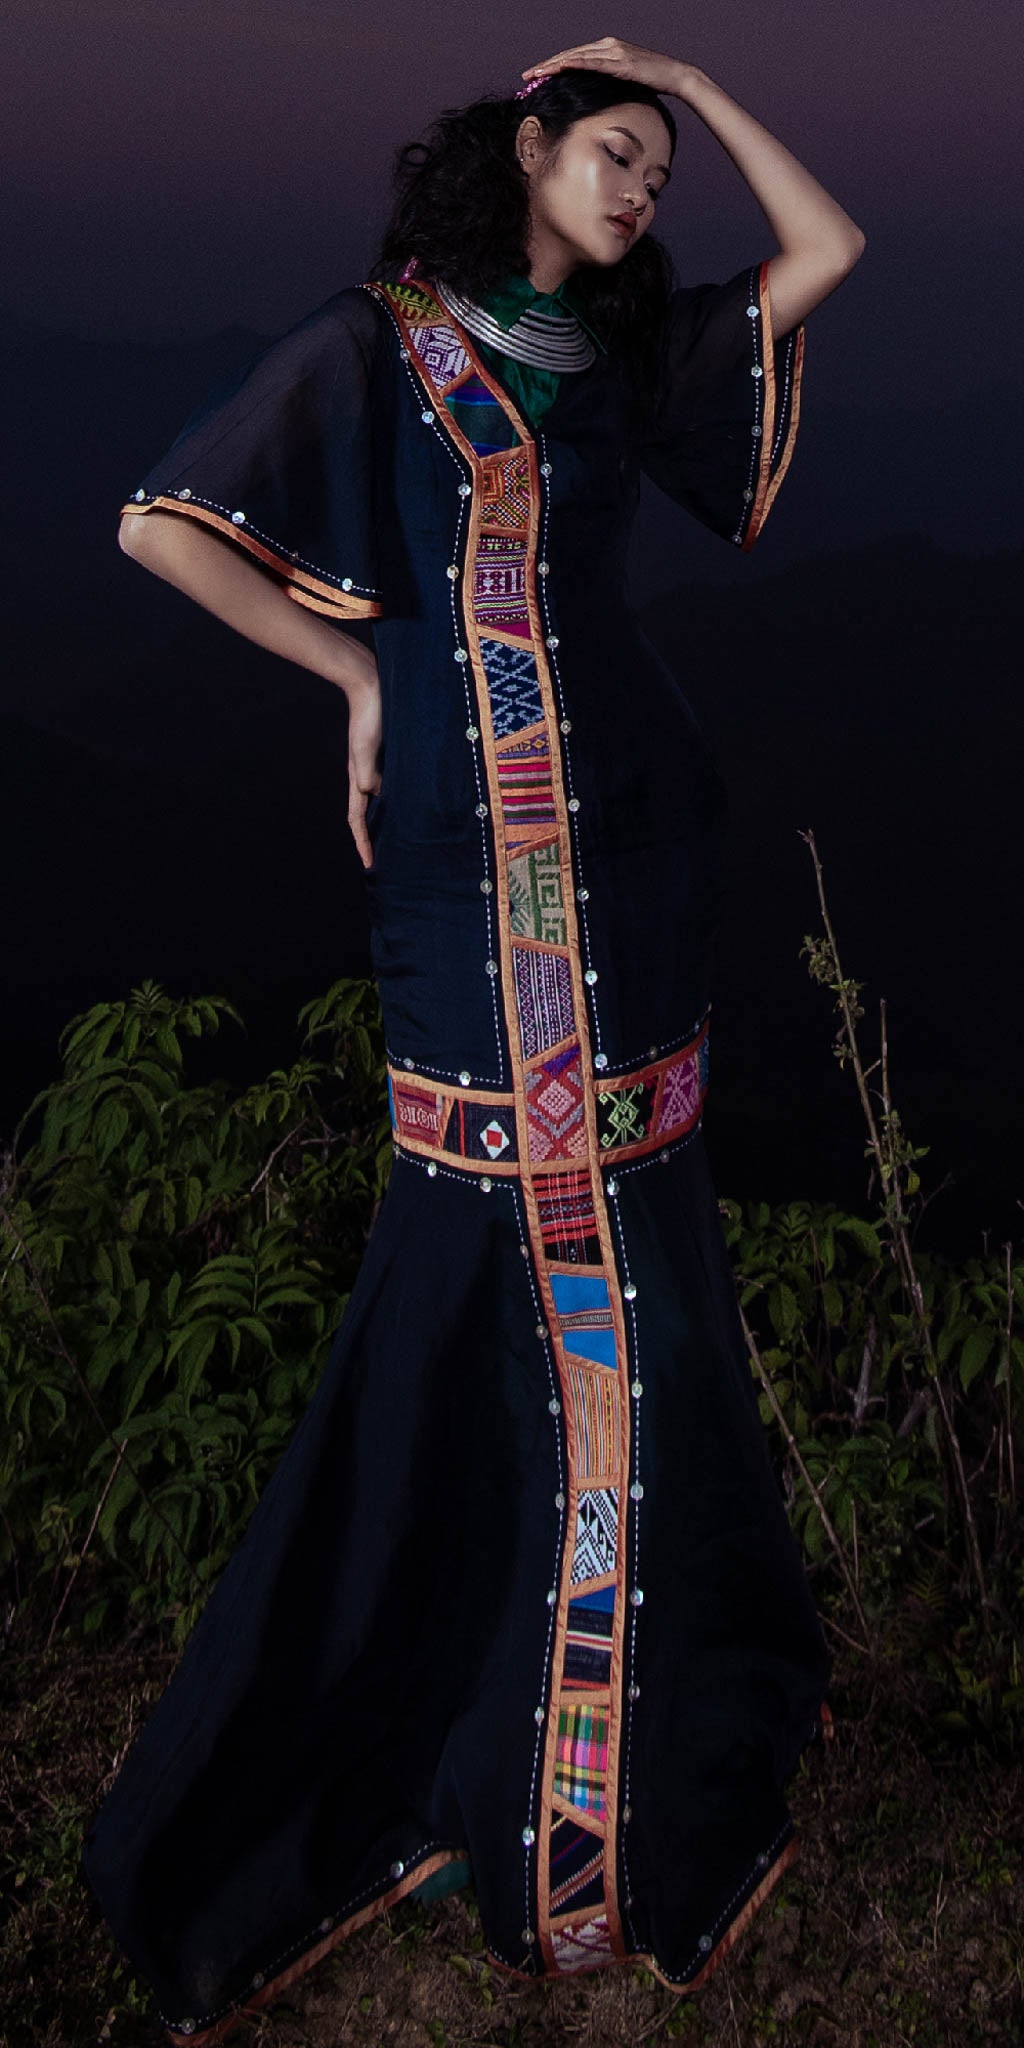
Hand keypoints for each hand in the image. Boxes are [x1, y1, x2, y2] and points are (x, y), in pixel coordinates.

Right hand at [346, 674, 382, 871]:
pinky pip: (395, 783)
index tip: (369, 864)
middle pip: (369, 814)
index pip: (357, 818)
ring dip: (389, 820)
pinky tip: (414, 802)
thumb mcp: (366, 745)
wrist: (371, 684)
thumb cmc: (369, 715)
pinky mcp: (390, 755)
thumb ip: (366, 770)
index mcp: (358, 777)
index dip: (362, 842)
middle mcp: (367, 775)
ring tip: (401, 838)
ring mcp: (378, 765)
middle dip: (373, 837)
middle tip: (384, 859)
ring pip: (384, 800)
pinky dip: (401, 798)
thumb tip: (368, 792)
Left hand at [521, 35, 688, 98]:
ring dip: (555, 65)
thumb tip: (593, 96)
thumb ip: (608, 82)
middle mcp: (608, 45)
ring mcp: (614, 51)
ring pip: (577, 57)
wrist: (675, 76)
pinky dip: (576, 63)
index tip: (536, 75)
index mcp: (607, 49)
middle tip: (527, 75)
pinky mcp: (620, 61)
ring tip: (537, 74)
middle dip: (547, 65)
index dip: (554, 65)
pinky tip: (561, 67)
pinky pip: (593, 62)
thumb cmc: (652, 82)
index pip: (575, 57)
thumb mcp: (625, 82)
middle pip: (571, 55)